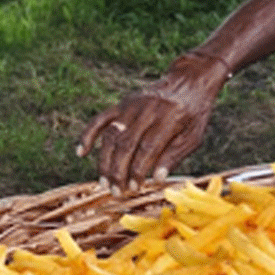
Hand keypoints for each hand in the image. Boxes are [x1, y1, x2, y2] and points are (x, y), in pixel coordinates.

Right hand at [76, 51, 230, 192]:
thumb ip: (175, 156)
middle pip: (126, 144)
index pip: (148, 148)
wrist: (189, 82)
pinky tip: (81, 152)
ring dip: (105, 162)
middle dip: (119, 171)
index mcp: (170, 118)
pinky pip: (100, 119)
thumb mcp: (193, 136)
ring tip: (105, 183)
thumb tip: (156, 179)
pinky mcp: (122, 104)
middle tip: (116, 192)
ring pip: (111, 136)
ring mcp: (132, 106)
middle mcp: (148, 110)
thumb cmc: (194, 115)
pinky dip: (88, 135)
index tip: (134, 188)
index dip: (138, 170)